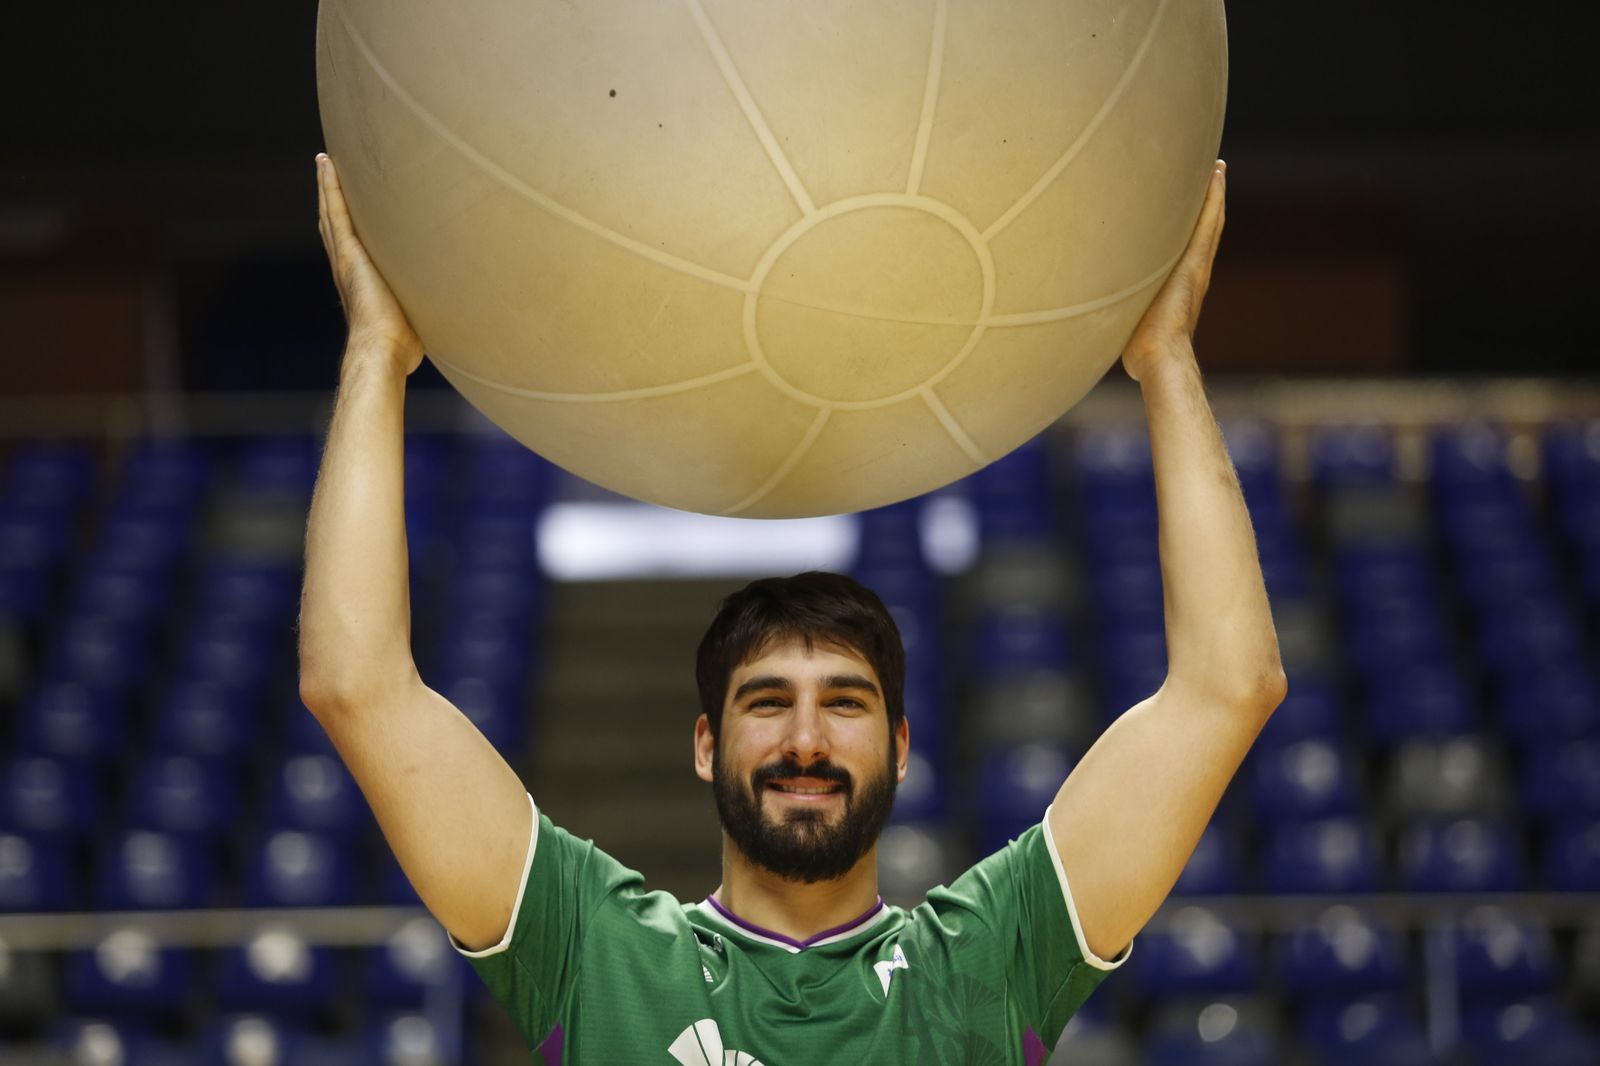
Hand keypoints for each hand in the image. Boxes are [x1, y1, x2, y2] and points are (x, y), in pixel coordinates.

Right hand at [316, 153, 423, 373]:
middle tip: (330, 172)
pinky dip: (329, 186)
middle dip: (333, 199)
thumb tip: (453, 316)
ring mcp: (346, 258)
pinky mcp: (348, 253)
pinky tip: (327, 165)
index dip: (349, 225)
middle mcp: (349, 267)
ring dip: (328, 186)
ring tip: (326, 162)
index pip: (352, 246)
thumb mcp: (417, 320)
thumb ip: (427, 311)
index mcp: (362, 282)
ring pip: (332, 213)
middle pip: (336, 224)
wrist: (383, 350)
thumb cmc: (402, 347)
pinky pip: (336, 211)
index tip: (349, 207)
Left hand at [1122, 160, 1225, 381]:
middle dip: (1206, 203)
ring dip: (1213, 194)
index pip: (1185, 248)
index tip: (1188, 206)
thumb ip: (1118, 316)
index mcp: (1177, 284)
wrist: (1158, 355)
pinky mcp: (1196, 262)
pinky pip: (1208, 222)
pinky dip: (1214, 197)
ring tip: (1216, 168)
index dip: (1189, 226)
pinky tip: (1216, 174)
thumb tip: (1094, 323)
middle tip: (1211, 175)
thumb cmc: (1140, 350)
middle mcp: (1192, 272)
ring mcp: (1196, 266)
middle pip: (1203, 230)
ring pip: (1209, 221)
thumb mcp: (1126, 323)